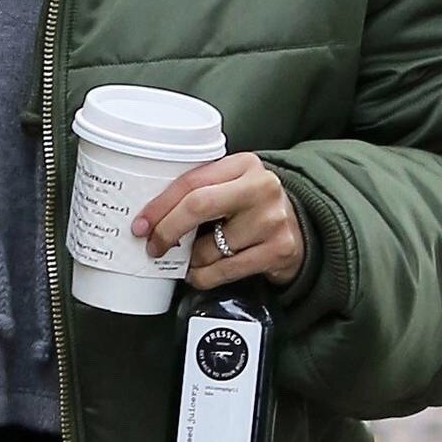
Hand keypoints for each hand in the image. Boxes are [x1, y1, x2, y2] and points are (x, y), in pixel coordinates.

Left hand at [131, 152, 304, 290]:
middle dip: (167, 229)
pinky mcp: (278, 250)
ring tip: (192, 259)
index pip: (192, 181)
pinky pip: (225, 271)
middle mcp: (261, 187)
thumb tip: (151, 218)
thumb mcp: (233, 186)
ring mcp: (272, 219)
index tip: (140, 223)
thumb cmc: (252, 208)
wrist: (301, 228)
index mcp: (244, 164)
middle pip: (198, 206)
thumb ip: (201, 191)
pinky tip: (202, 273)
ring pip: (210, 247)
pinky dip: (205, 276)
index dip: (160, 205)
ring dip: (190, 260)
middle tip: (154, 246)